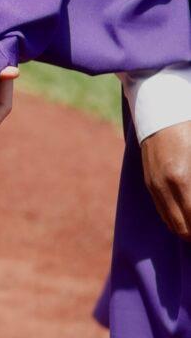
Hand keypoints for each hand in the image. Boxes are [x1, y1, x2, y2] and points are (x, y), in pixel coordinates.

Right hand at [141, 119, 190, 238]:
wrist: (160, 109)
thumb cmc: (188, 128)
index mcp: (181, 179)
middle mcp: (164, 187)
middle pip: (182, 229)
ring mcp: (154, 186)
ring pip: (171, 223)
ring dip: (187, 228)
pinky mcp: (150, 182)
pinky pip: (163, 211)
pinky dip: (176, 218)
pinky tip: (188, 213)